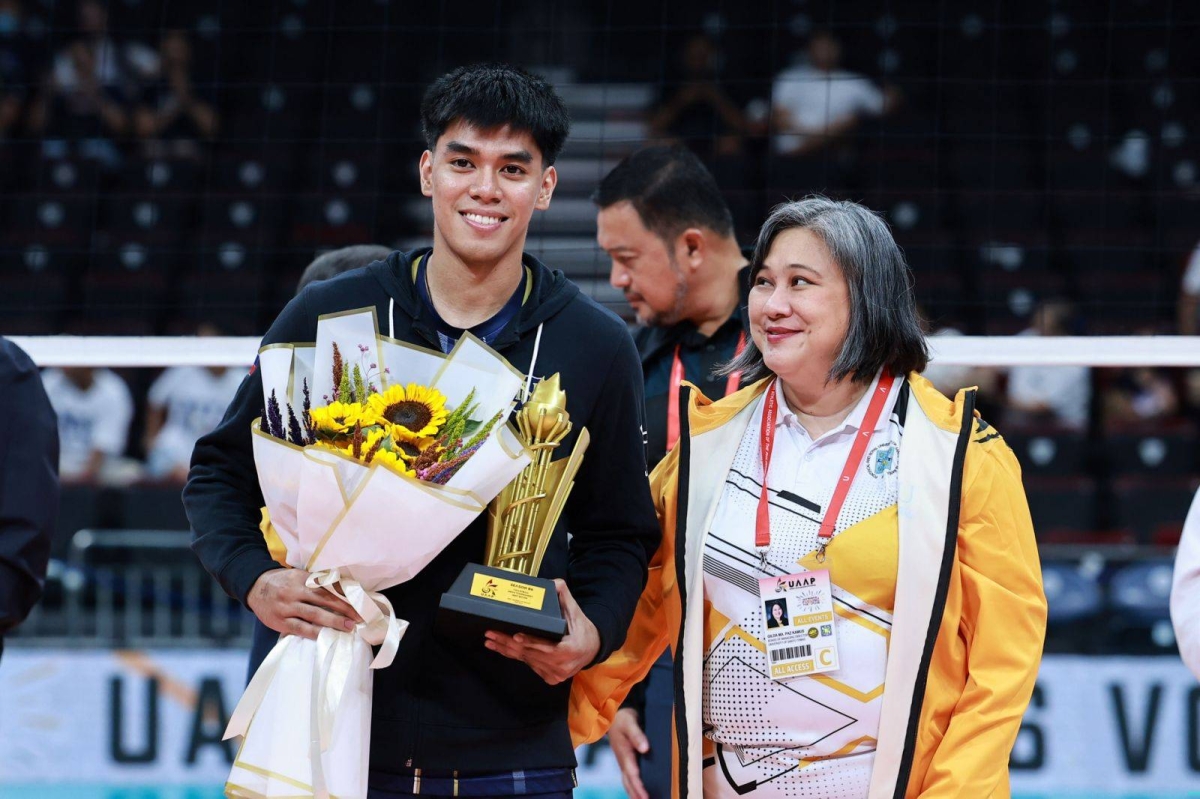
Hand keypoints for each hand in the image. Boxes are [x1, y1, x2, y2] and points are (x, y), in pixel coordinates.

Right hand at [247, 568, 362, 639]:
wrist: (255, 587)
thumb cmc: (283, 582)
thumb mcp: (298, 576)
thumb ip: (316, 582)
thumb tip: (343, 589)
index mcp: (302, 578)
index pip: (327, 586)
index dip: (344, 594)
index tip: (359, 601)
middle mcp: (295, 591)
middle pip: (324, 599)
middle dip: (344, 608)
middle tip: (360, 616)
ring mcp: (286, 607)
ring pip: (313, 614)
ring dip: (333, 621)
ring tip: (348, 627)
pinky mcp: (280, 621)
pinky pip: (299, 628)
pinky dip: (313, 633)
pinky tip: (326, 636)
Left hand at [484, 579, 599, 684]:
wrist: (593, 648)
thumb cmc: (583, 629)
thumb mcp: (576, 612)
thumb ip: (564, 597)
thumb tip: (554, 583)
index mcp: (570, 650)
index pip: (547, 648)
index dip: (531, 642)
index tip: (515, 636)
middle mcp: (562, 666)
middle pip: (531, 654)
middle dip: (508, 644)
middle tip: (491, 634)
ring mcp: (555, 675)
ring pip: (527, 660)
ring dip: (507, 650)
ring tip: (490, 641)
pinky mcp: (549, 677)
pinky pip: (529, 665)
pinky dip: (515, 656)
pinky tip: (501, 648)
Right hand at [608, 707, 650, 798]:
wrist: (615, 718)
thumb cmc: (623, 721)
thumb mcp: (629, 723)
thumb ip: (637, 735)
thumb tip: (644, 748)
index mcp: (623, 753)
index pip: (631, 772)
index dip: (638, 784)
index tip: (645, 795)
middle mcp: (622, 761)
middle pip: (629, 781)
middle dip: (636, 793)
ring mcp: (623, 763)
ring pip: (628, 782)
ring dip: (634, 793)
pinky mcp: (626, 763)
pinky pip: (629, 779)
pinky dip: (633, 788)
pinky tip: (640, 795)